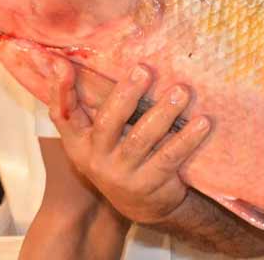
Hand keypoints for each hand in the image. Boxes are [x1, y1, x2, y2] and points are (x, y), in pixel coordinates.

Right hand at [47, 59, 210, 224]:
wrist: (143, 205)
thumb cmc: (121, 155)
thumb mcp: (101, 136)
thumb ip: (95, 104)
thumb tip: (78, 59)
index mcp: (80, 142)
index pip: (62, 114)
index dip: (59, 90)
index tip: (63, 64)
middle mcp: (96, 158)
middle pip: (108, 122)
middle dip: (126, 94)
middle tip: (144, 70)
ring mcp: (122, 173)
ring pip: (142, 138)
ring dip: (163, 112)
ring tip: (182, 91)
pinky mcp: (149, 184)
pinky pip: (169, 157)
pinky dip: (187, 138)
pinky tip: (203, 122)